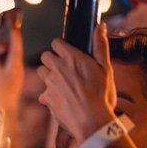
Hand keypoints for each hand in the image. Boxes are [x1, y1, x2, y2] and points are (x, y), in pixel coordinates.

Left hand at [37, 24, 116, 144]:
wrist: (91, 121)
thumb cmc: (101, 94)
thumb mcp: (105, 68)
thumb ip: (100, 46)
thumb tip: (100, 26)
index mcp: (71, 58)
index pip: (56, 42)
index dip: (61, 47)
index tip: (67, 53)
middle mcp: (57, 68)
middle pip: (45, 56)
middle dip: (53, 60)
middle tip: (65, 69)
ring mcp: (49, 83)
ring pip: (41, 72)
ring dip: (49, 76)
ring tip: (64, 84)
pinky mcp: (45, 97)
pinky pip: (43, 92)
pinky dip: (50, 95)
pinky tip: (62, 99)